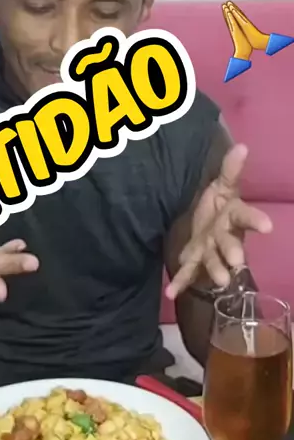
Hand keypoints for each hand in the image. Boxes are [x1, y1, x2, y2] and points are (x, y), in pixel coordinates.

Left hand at [166, 144, 271, 299]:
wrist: (207, 221)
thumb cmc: (219, 204)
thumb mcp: (223, 185)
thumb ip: (231, 169)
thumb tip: (242, 146)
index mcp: (233, 217)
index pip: (246, 216)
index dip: (256, 221)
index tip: (268, 227)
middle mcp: (225, 236)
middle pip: (230, 244)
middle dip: (233, 252)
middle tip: (238, 263)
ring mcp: (209, 249)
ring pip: (212, 260)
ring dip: (215, 270)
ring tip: (220, 281)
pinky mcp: (194, 258)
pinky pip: (188, 271)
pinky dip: (180, 282)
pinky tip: (171, 293)